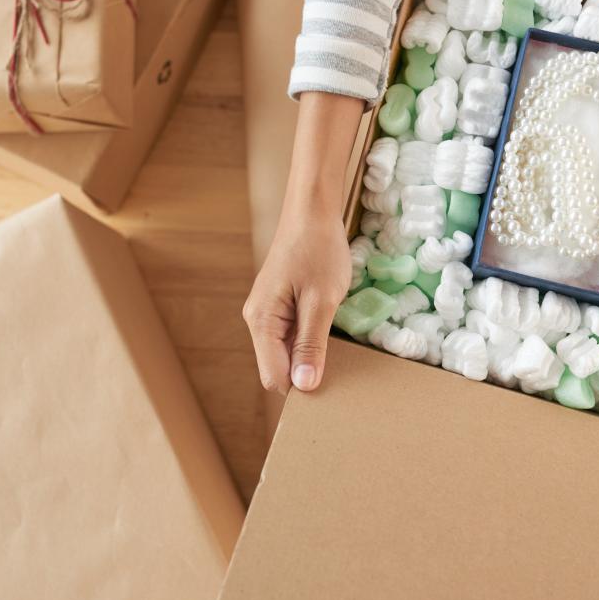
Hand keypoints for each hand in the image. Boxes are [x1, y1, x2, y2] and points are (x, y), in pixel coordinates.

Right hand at [243, 203, 350, 393]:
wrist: (312, 212)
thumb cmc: (318, 251)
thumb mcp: (321, 301)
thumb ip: (312, 345)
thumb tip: (304, 386)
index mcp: (261, 322)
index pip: (275, 376)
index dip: (302, 386)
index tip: (332, 386)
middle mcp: (257, 320)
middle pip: (279, 367)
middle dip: (305, 373)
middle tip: (341, 367)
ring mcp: (267, 313)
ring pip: (286, 353)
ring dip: (310, 356)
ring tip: (337, 346)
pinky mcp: (279, 306)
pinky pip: (291, 336)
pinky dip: (309, 340)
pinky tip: (329, 330)